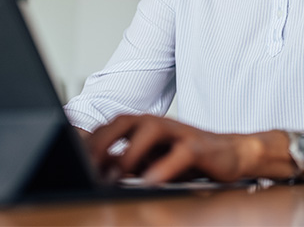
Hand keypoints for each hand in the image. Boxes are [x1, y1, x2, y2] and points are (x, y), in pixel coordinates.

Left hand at [85, 114, 259, 183]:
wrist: (230, 154)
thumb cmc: (187, 158)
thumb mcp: (151, 160)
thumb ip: (126, 161)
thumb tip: (96, 169)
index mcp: (144, 125)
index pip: (110, 126)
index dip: (89, 142)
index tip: (73, 161)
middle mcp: (159, 123)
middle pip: (125, 122)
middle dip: (103, 142)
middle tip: (87, 166)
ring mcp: (179, 132)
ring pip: (150, 130)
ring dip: (130, 153)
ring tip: (115, 176)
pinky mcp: (198, 147)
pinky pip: (179, 154)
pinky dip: (162, 167)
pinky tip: (150, 182)